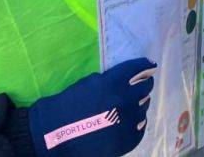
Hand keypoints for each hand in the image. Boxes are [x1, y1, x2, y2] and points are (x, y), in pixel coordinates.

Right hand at [28, 58, 155, 156]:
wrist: (53, 136)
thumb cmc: (68, 105)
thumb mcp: (90, 83)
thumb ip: (112, 79)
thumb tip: (131, 77)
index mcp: (115, 82)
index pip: (141, 68)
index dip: (145, 65)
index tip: (150, 65)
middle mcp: (126, 100)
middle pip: (145, 87)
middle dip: (141, 85)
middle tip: (135, 86)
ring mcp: (129, 122)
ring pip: (143, 107)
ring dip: (137, 104)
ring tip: (126, 106)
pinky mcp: (128, 140)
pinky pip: (140, 127)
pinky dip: (135, 123)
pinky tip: (126, 121)